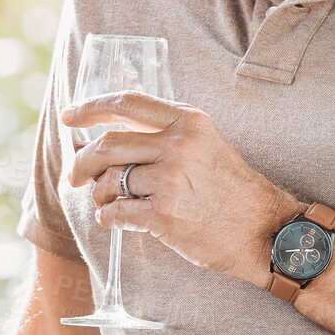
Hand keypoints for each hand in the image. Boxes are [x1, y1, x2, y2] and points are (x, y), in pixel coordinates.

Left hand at [62, 92, 297, 286]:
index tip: (70, 117)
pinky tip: (117, 219)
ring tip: (110, 202)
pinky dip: (109, 217)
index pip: (127, 103)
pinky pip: (115, 212)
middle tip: (75, 175)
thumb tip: (111, 133)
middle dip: (82, 161)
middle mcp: (178, 145)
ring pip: (109, 181)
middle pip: (107, 144)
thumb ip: (167, 132)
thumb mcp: (207, 143)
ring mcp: (169, 180)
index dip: (91, 108)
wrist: (264, 231)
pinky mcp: (163, 215)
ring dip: (101, 194)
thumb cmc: (232, 189)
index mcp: (189, 121)